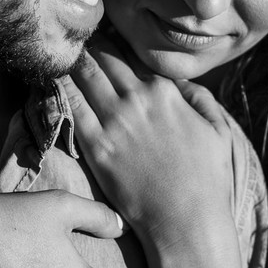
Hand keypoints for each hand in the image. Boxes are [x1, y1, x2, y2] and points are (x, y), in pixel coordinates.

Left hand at [64, 37, 235, 244]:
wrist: (187, 222)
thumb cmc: (208, 180)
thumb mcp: (219, 129)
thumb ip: (200, 97)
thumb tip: (179, 83)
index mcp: (165, 91)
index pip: (128, 56)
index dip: (112, 48)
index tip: (99, 45)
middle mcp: (137, 99)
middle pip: (101, 61)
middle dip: (86, 50)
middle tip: (71, 46)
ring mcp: (114, 122)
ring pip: (81, 76)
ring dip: (68, 64)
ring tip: (57, 59)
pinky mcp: (96, 147)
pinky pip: (69, 108)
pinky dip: (58, 90)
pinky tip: (49, 83)